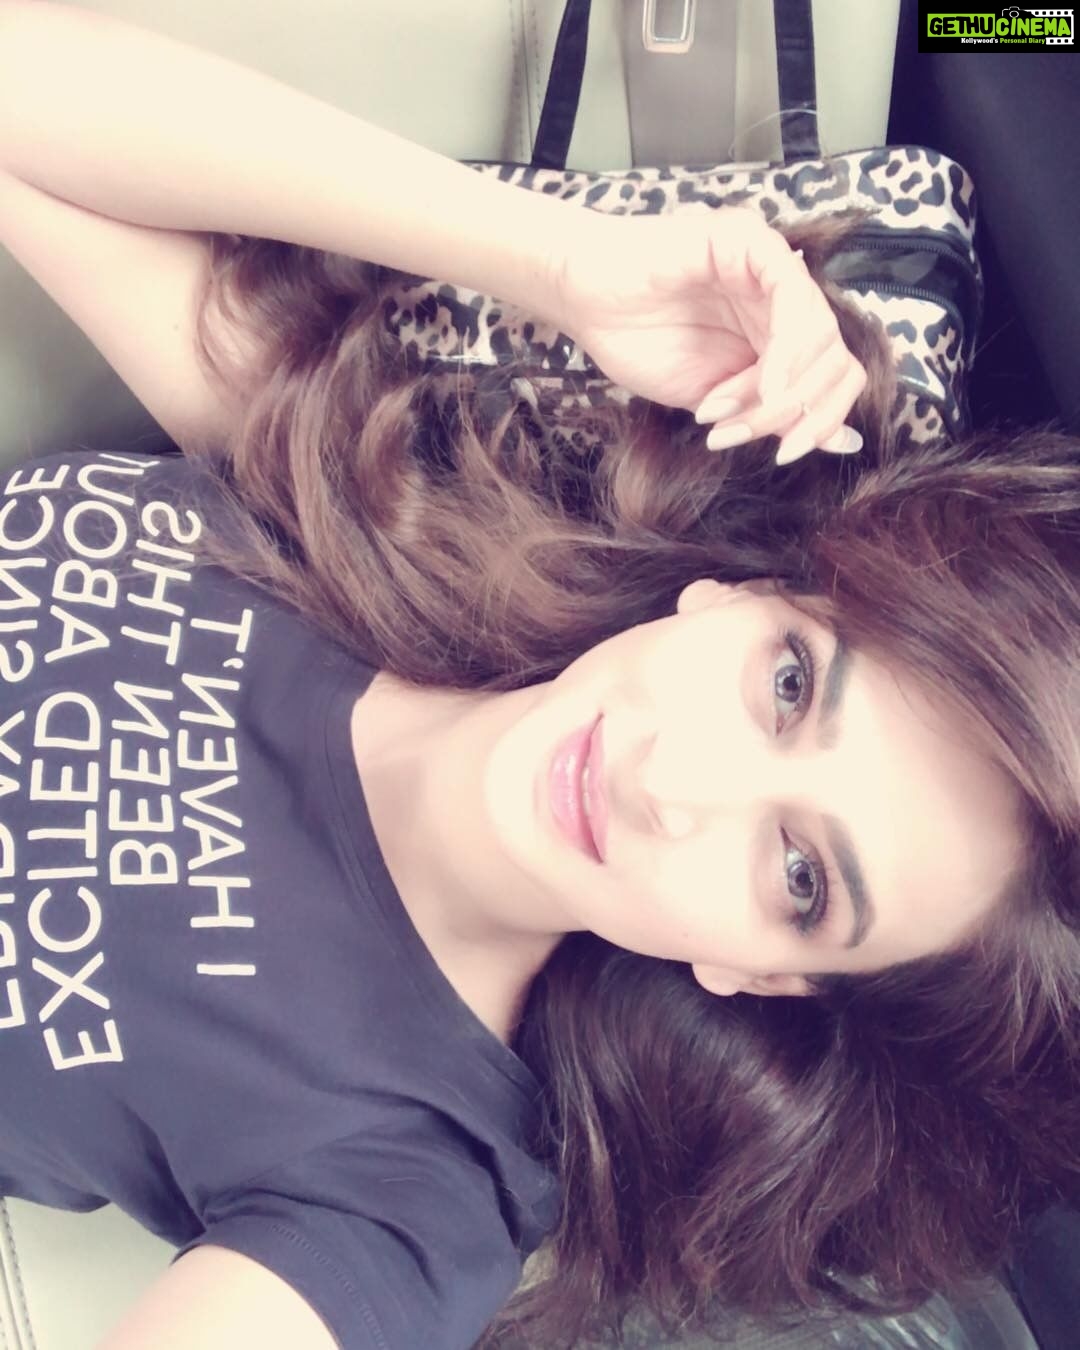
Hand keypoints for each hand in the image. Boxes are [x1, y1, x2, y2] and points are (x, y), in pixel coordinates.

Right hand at [555, 206, 866, 464]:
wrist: (584, 302)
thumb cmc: (637, 344)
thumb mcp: (717, 400)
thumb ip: (773, 413)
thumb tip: (842, 443)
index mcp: (779, 334)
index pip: (834, 375)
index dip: (820, 420)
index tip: (784, 452)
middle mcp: (783, 299)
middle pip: (836, 359)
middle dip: (796, 412)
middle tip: (749, 436)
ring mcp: (770, 267)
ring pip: (821, 332)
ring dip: (786, 388)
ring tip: (736, 413)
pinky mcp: (750, 241)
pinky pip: (793, 294)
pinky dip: (787, 348)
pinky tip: (761, 381)